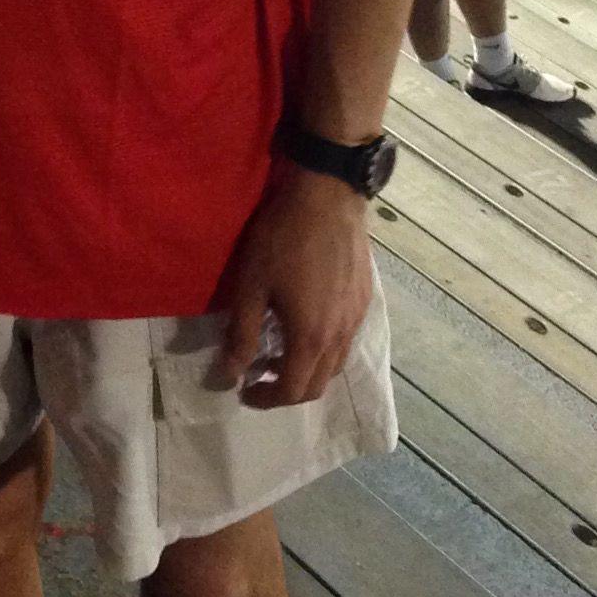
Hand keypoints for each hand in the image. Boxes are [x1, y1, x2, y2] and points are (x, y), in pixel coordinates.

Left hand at [218, 164, 374, 411]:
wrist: (328, 197)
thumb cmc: (283, 239)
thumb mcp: (252, 286)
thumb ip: (242, 334)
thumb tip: (231, 373)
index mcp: (311, 338)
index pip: (292, 390)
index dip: (266, 399)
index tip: (245, 391)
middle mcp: (340, 337)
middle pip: (318, 385)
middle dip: (288, 391)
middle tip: (260, 378)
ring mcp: (357, 318)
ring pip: (336, 365)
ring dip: (308, 371)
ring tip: (280, 355)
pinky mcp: (365, 300)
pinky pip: (346, 341)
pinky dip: (324, 350)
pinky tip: (306, 326)